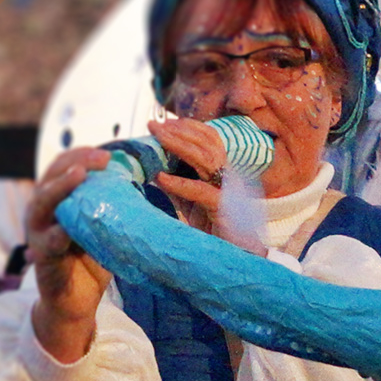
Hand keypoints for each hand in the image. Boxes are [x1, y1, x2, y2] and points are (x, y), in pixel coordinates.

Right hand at [25, 147, 113, 362]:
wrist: (74, 303)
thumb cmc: (88, 261)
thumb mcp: (99, 227)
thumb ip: (107, 205)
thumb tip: (138, 179)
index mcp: (54, 200)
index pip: (63, 166)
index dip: (81, 155)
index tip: (107, 152)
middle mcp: (41, 212)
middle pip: (51, 177)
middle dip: (75, 163)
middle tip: (101, 158)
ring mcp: (37, 234)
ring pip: (42, 203)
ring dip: (60, 188)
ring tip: (78, 175)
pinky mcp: (41, 257)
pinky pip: (48, 242)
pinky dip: (58, 234)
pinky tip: (68, 230)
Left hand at [147, 118, 228, 234]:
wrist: (227, 257)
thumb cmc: (208, 229)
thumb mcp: (187, 202)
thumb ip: (175, 184)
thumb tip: (153, 167)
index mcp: (220, 172)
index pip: (210, 140)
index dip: (189, 127)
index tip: (163, 122)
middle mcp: (227, 178)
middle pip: (207, 144)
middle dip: (179, 131)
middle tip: (154, 125)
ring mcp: (228, 192)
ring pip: (207, 159)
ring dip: (180, 146)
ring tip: (158, 139)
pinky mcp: (223, 210)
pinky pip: (201, 191)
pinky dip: (180, 183)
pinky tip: (161, 178)